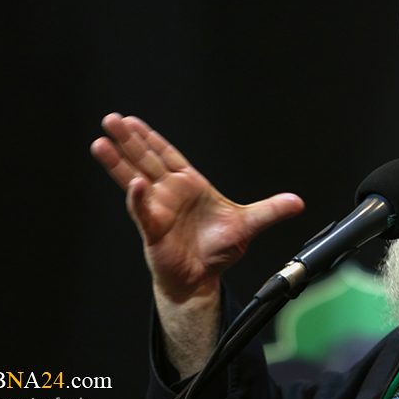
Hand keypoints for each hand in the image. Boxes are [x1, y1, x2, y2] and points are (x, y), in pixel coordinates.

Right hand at [91, 113, 304, 300]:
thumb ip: (271, 210)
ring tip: (101, 143)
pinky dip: (138, 199)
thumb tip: (298, 202)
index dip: (151, 138)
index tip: (133, 121)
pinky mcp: (153, 230)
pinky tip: (133, 185)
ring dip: (118, 162)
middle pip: (146, 160)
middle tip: (111, 120)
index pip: (167, 155)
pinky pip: (143, 211)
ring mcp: (158, 209)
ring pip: (134, 180)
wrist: (203, 278)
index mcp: (189, 185)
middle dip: (129, 140)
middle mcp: (169, 193)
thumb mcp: (249, 224)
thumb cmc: (218, 249)